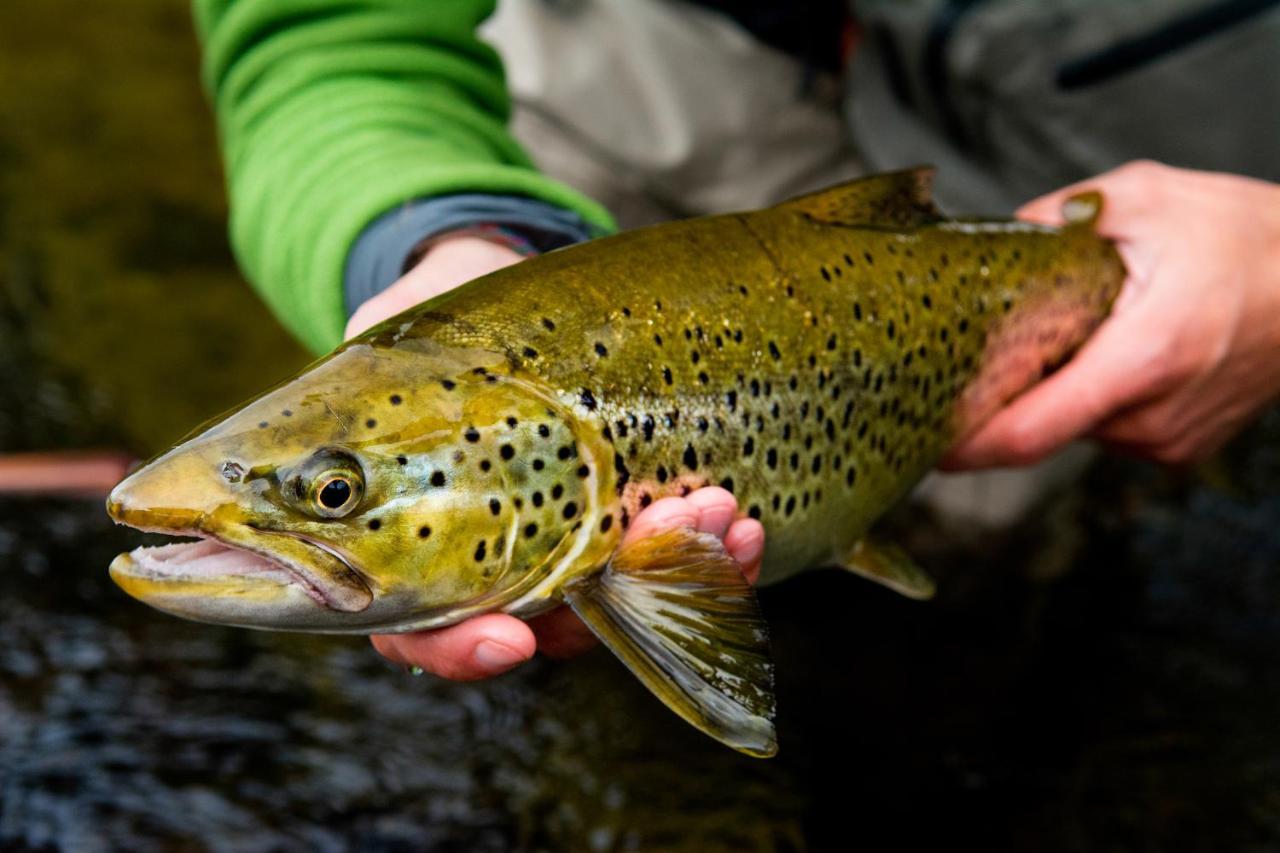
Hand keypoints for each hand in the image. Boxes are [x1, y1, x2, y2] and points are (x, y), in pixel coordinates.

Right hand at [347, 234, 765, 679]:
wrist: (504, 285)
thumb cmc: (436, 313)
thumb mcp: (395, 328)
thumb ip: (368, 362)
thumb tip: (356, 362)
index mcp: (414, 546)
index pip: (422, 634)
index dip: (460, 650)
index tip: (507, 639)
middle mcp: (496, 566)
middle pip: (546, 630)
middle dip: (610, 600)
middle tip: (665, 530)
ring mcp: (570, 547)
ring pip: (624, 602)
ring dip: (681, 569)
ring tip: (717, 510)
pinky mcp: (631, 518)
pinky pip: (675, 564)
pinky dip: (712, 554)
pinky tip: (738, 518)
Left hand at [944, 161, 1279, 468]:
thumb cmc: (1246, 236)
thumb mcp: (1141, 199)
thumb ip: (1052, 221)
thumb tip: (986, 242)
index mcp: (1144, 357)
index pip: (1030, 431)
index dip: (967, 445)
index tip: (925, 439)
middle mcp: (1156, 414)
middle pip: (1042, 427)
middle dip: (1009, 393)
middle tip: (996, 349)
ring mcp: (1170, 439)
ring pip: (1073, 427)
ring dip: (1057, 389)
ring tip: (1085, 332)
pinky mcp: (1179, 447)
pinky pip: (1107, 429)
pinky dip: (1092, 397)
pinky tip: (1113, 351)